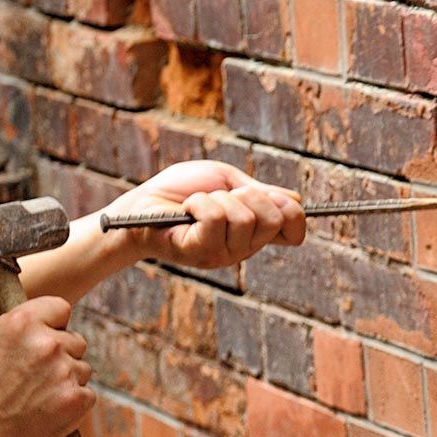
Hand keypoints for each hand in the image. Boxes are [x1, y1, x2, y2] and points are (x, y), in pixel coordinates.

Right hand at [0, 297, 94, 436]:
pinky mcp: (76, 397)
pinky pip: (87, 393)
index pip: (61, 308)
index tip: (48, 336)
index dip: (55, 324)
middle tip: (35, 375)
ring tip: (36, 395)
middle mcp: (48, 343)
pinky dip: (72, 401)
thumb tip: (44, 316)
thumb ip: (18, 321)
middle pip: (76, 341)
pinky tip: (47, 408)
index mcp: (23, 322)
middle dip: (61, 355)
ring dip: (66, 379)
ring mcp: (64, 371)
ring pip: (82, 368)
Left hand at [101, 161, 305, 269]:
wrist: (141, 203)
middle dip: (248, 195)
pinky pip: (216, 219)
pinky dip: (199, 203)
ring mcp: (224, 254)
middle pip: (273, 218)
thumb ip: (261, 192)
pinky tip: (187, 209)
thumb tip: (295, 200)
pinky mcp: (200, 252)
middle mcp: (244, 248)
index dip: (291, 211)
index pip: (295, 231)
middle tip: (223, 196)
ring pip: (244, 218)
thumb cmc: (182, 190)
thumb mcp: (229, 182)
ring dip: (217, 198)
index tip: (270, 197)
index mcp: (255, 232)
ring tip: (198, 204)